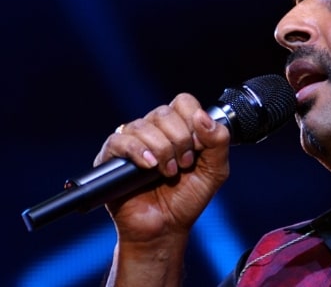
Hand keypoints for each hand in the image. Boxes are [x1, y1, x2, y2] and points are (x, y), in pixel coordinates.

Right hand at [94, 92, 231, 241]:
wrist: (166, 228)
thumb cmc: (188, 198)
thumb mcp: (215, 170)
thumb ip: (219, 141)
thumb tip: (202, 116)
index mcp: (178, 127)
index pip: (183, 102)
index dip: (193, 121)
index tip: (197, 147)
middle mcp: (154, 129)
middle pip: (164, 113)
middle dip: (179, 140)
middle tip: (183, 165)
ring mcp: (132, 141)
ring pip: (143, 126)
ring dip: (161, 150)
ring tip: (167, 173)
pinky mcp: (111, 157)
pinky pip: (120, 140)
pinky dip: (137, 151)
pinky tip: (149, 167)